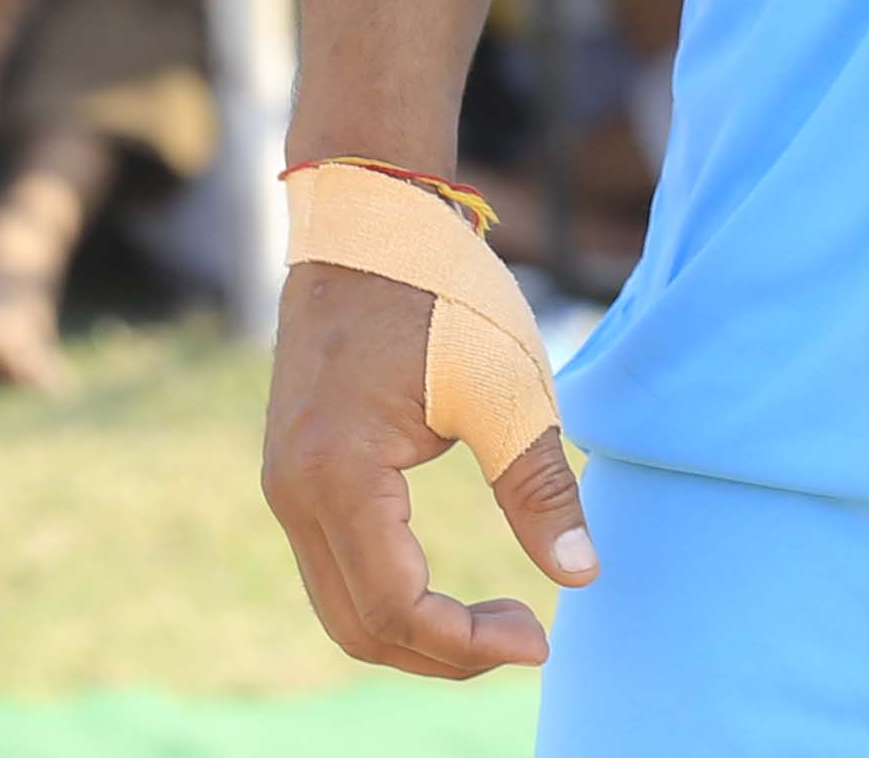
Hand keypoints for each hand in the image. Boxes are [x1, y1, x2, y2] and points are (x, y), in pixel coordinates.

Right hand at [265, 254, 594, 675]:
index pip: (397, 609)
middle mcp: (294, 494)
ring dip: (416, 631)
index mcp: (339, 476)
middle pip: (359, 629)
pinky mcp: (296, 473)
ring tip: (498, 617)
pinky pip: (335, 568)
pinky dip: (390, 596)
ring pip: (341, 607)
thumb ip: (540, 487)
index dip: (468, 643)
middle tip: (527, 634)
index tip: (541, 636)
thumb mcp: (507, 387)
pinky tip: (450, 582)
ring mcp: (286, 486)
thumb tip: (583, 576)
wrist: (368, 217)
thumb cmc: (442, 290)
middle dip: (444, 651)